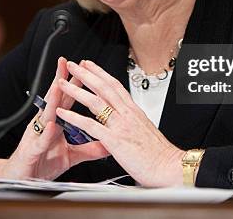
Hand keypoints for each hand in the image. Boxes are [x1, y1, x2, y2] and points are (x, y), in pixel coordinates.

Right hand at [0, 57, 108, 179]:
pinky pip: (39, 141)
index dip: (75, 84)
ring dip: (53, 100)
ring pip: (45, 115)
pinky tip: (51, 126)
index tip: (85, 68)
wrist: (19, 181)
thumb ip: (89, 149)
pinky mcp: (30, 151)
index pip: (66, 100)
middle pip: (54, 100)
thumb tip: (107, 144)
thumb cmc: (41, 164)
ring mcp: (36, 136)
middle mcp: (44, 125)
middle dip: (61, 81)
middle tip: (68, 64)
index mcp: (54, 124)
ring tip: (60, 86)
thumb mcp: (70, 156)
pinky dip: (45, 134)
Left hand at [56, 60, 185, 186]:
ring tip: (63, 83)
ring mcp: (120, 125)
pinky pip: (90, 125)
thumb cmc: (160, 154)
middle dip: (86, 74)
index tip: (90, 65)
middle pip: (103, 87)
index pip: (115, 85)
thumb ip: (133, 124)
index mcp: (134, 111)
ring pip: (95, 101)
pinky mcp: (114, 140)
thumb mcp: (146, 131)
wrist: (169, 166)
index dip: (100, 73)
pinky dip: (74, 118)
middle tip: (73, 65)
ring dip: (77, 90)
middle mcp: (127, 114)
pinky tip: (63, 113)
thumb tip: (127, 123)